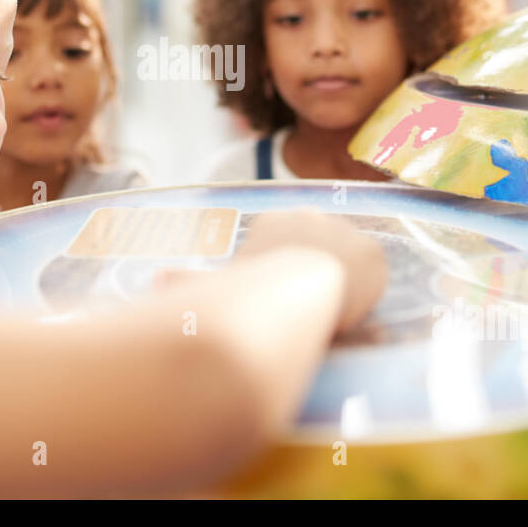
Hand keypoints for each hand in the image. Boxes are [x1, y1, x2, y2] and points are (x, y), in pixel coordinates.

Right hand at [157, 210, 387, 332]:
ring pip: (342, 261)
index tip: (283, 295)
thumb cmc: (253, 291)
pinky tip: (352, 307)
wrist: (299, 295)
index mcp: (274, 222)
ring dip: (339, 281)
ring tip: (329, 309)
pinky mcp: (371, 253)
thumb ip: (189, 282)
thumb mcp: (217, 285)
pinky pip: (368, 275)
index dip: (285, 275)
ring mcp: (342, 231)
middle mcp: (310, 217)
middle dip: (313, 273)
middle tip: (307, 306)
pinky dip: (362, 292)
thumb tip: (156, 279)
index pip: (284, 245)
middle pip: (314, 250)